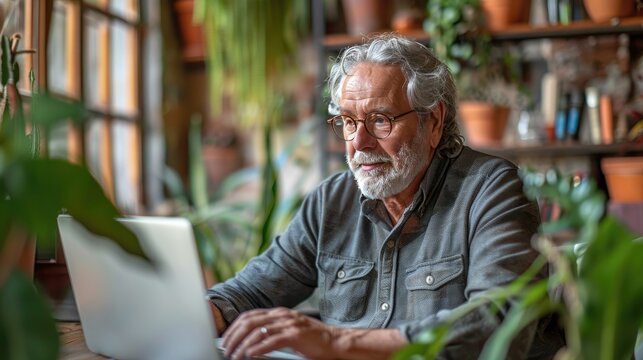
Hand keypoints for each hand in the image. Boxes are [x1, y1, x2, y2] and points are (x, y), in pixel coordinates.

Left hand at [221, 307, 335, 359]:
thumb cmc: (312, 340)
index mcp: (278, 312)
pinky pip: (271, 341)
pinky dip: (258, 348)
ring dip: (243, 345)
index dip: (234, 327)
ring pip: (258, 332)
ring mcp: (288, 324)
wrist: (334, 341)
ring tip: (235, 356)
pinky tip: (250, 355)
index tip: (225, 339)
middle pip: (250, 322)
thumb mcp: (288, 331)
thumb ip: (271, 332)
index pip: (249, 315)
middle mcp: (282, 315)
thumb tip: (250, 343)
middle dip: (234, 336)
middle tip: (226, 349)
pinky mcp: (295, 335)